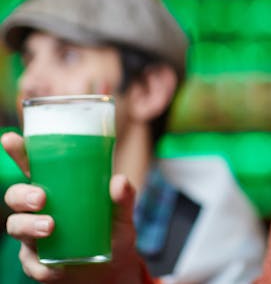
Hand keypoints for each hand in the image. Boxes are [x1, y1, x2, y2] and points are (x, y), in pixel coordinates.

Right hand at [2, 132, 145, 282]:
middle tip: (41, 198)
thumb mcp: (122, 213)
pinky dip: (41, 265)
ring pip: (15, 226)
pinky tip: (56, 267)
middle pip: (15, 196)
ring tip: (49, 227)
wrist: (112, 267)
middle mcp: (39, 209)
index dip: (18, 152)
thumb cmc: (112, 230)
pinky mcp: (36, 262)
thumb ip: (123, 197)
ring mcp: (34, 235)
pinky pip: (30, 263)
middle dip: (22, 195)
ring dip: (28, 226)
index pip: (31, 167)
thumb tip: (119, 181)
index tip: (10, 139)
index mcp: (56, 188)